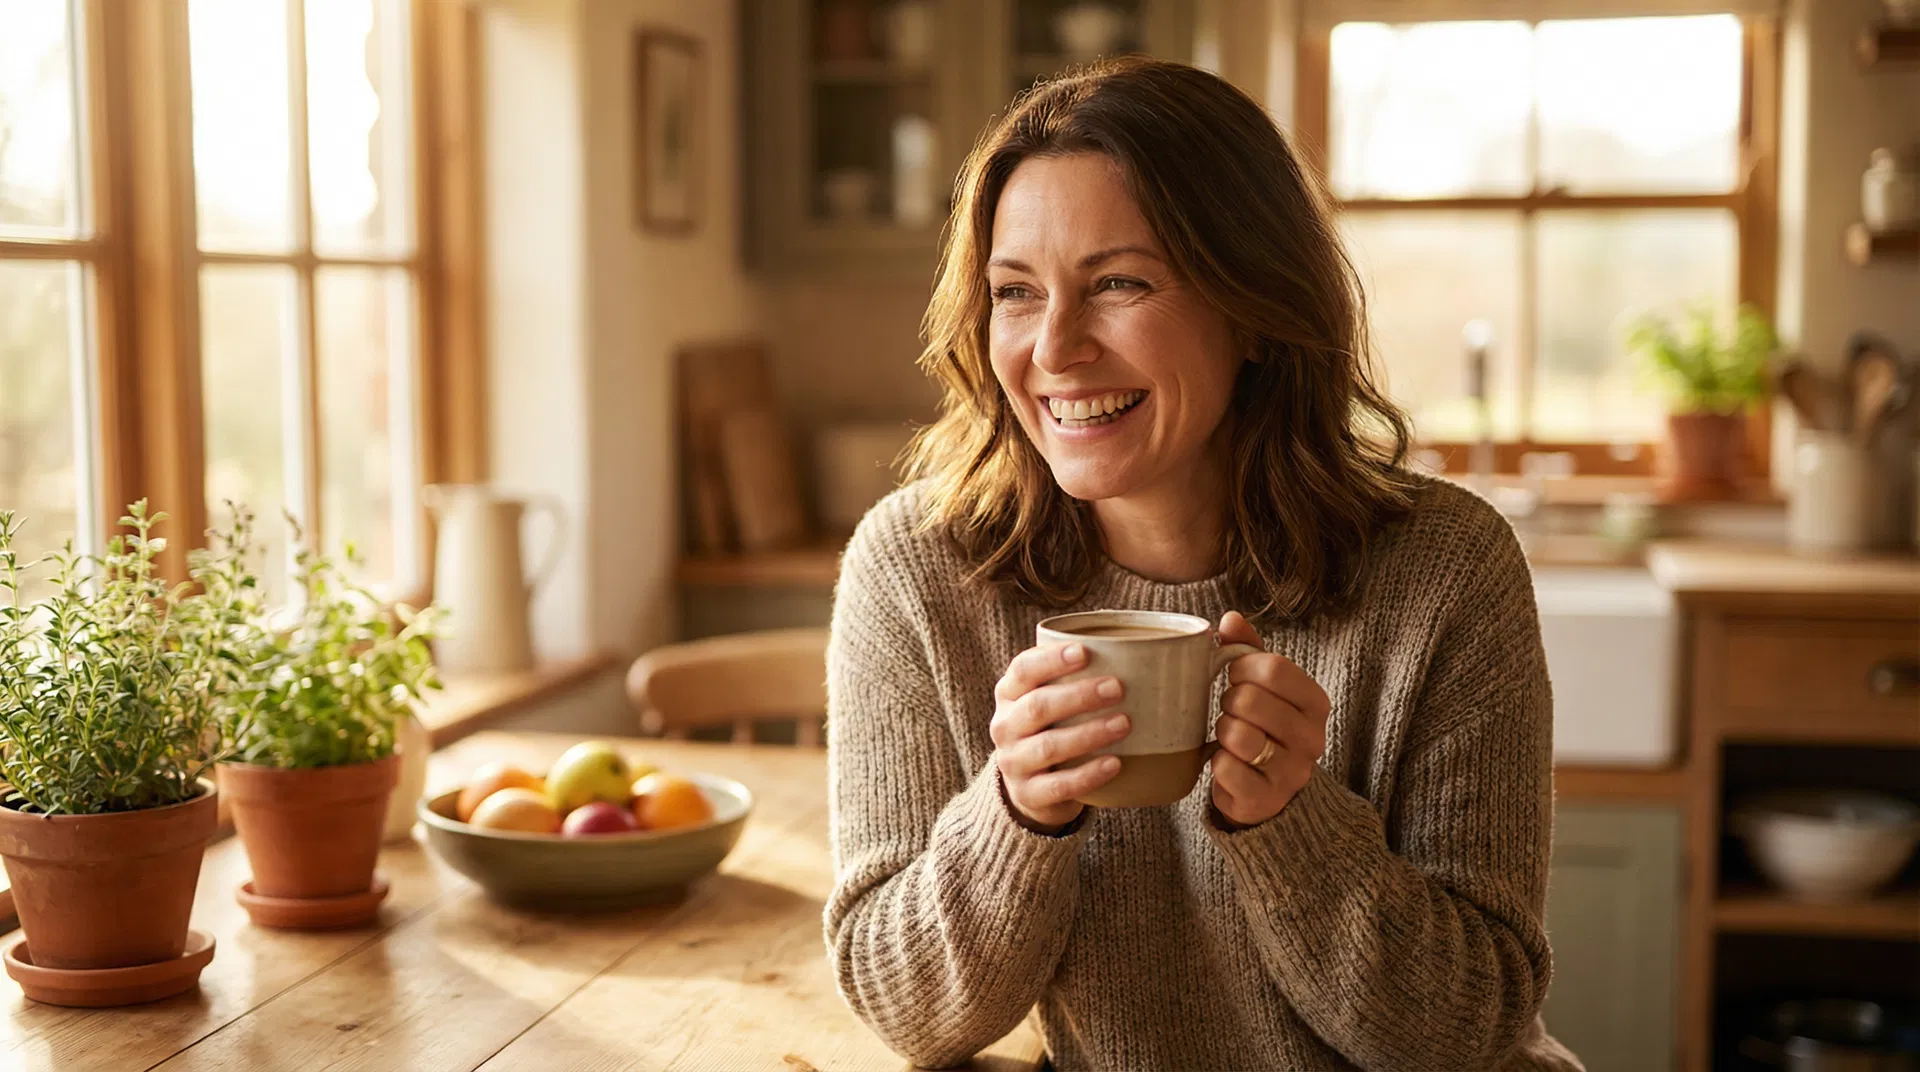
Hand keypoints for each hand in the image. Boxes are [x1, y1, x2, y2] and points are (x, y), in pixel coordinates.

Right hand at [990, 642, 1130, 832]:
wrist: (1031, 787)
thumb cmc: (1052, 729)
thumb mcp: (1050, 702)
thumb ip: (1074, 679)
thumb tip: (1138, 655)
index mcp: (1009, 694)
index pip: (1023, 670)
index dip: (1051, 660)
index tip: (1085, 652)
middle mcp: (1005, 727)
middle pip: (1038, 707)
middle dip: (1079, 696)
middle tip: (1117, 688)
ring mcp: (1013, 763)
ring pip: (1048, 747)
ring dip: (1089, 733)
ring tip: (1124, 723)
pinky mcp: (1028, 794)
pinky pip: (1059, 785)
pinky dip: (1089, 774)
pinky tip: (1115, 763)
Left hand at [1209, 611, 1330, 828]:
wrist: (1266, 792)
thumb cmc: (1262, 727)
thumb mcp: (1262, 686)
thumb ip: (1248, 650)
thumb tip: (1230, 619)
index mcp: (1316, 702)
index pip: (1274, 668)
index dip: (1241, 667)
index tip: (1234, 676)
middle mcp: (1313, 738)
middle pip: (1250, 699)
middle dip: (1228, 701)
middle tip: (1231, 710)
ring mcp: (1292, 772)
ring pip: (1237, 734)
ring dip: (1222, 731)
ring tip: (1229, 736)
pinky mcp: (1266, 799)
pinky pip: (1225, 768)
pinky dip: (1216, 763)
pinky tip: (1227, 763)